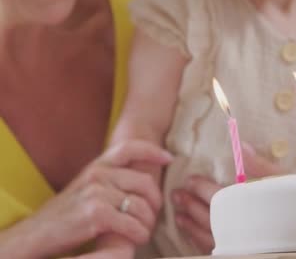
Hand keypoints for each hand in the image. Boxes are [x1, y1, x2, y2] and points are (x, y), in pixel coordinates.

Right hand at [8, 140, 171, 258]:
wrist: (35, 234)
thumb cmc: (64, 216)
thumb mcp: (85, 188)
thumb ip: (109, 180)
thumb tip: (141, 182)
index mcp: (96, 166)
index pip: (129, 148)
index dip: (152, 151)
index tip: (169, 158)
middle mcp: (98, 175)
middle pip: (145, 182)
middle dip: (156, 201)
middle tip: (153, 216)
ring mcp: (97, 193)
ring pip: (142, 206)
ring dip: (148, 223)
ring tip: (143, 232)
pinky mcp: (97, 214)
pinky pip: (133, 224)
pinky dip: (140, 234)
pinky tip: (137, 240)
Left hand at [172, 143, 283, 253]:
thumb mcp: (285, 180)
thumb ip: (262, 166)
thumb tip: (242, 147)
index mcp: (251, 209)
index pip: (219, 198)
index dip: (202, 188)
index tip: (190, 179)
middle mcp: (243, 231)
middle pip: (209, 217)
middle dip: (191, 205)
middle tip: (177, 194)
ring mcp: (239, 246)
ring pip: (207, 236)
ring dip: (190, 224)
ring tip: (179, 213)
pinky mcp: (238, 254)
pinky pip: (210, 249)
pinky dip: (196, 239)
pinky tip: (189, 232)